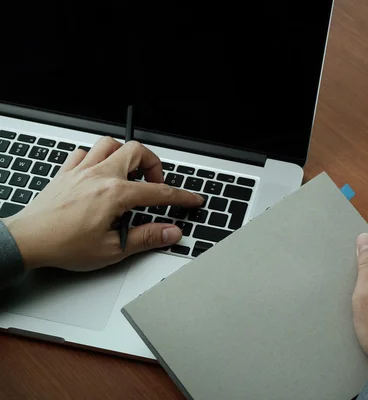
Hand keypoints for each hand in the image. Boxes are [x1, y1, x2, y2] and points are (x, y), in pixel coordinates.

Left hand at [2, 137, 203, 270]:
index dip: (181, 196)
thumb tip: (171, 232)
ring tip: (131, 173)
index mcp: (115, 194)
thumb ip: (146, 237)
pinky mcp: (66, 173)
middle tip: (155, 184)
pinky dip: (97, 157)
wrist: (27, 241)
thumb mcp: (112, 249)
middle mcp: (100, 176)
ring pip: (110, 144)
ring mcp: (81, 171)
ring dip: (125, 154)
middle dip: (153, 165)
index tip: (192, 199)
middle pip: (137, 151)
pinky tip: (100, 171)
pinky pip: (84, 152)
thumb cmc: (63, 245)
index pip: (159, 191)